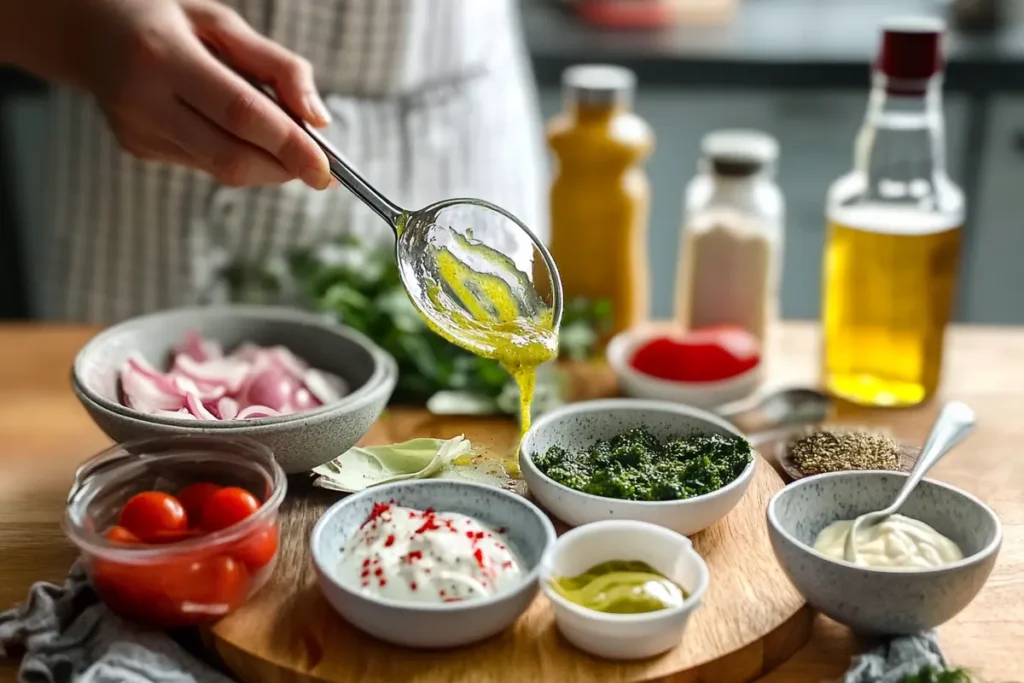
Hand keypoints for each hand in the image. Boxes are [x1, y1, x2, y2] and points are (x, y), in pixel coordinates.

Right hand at [67, 0, 332, 187]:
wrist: (86, 28)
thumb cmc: (165, 17)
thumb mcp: (221, 22)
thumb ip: (278, 66)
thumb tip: (319, 120)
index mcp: (163, 55)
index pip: (240, 114)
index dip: (289, 146)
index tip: (325, 170)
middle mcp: (142, 99)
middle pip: (230, 158)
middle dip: (283, 168)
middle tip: (315, 164)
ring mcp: (136, 130)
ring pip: (219, 169)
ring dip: (262, 162)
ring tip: (269, 129)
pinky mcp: (137, 148)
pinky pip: (203, 164)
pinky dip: (231, 153)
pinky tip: (221, 124)